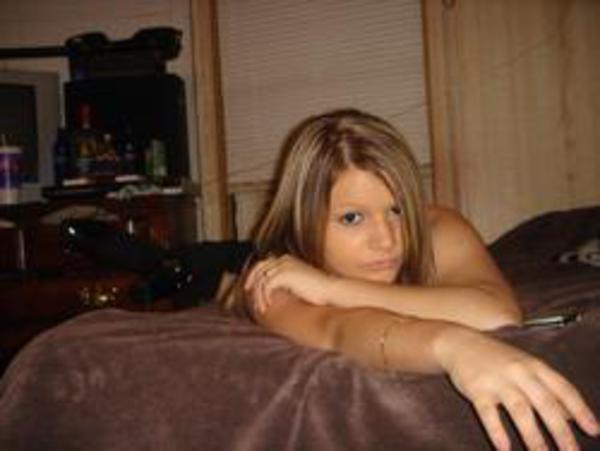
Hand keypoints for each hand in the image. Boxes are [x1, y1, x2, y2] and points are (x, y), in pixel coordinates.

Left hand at [244, 254, 332, 312]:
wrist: (330, 290)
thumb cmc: (319, 290)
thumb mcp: (299, 282)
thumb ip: (286, 282)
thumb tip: (273, 290)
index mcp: (287, 259)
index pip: (264, 263)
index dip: (255, 275)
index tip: (251, 287)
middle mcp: (283, 259)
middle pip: (259, 268)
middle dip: (251, 281)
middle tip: (247, 294)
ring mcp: (283, 266)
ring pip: (262, 279)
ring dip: (259, 295)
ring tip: (261, 307)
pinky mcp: (284, 275)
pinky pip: (266, 286)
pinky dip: (265, 296)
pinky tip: (268, 305)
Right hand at [437, 329, 599, 450]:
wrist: (459, 343)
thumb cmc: (497, 358)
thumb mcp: (525, 366)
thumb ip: (548, 388)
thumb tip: (571, 416)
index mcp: (534, 365)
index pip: (563, 388)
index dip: (580, 410)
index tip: (593, 431)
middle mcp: (518, 372)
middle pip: (544, 403)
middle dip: (560, 431)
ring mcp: (497, 380)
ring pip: (519, 410)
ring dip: (533, 436)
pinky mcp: (477, 389)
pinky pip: (488, 413)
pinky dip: (497, 432)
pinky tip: (504, 448)